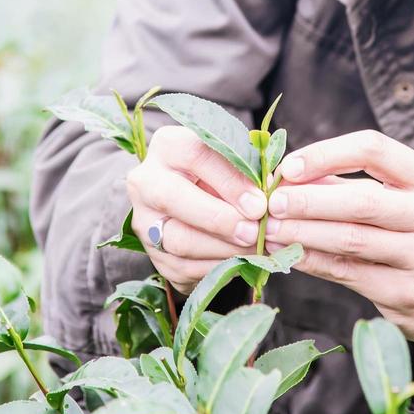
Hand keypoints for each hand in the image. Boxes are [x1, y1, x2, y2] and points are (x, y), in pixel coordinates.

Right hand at [126, 125, 267, 293]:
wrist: (197, 201)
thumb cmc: (222, 175)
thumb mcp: (233, 164)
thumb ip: (248, 175)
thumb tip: (269, 199)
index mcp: (168, 146)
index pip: (196, 155)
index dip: (230, 181)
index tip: (260, 203)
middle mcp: (145, 180)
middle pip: (173, 197)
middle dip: (219, 218)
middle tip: (252, 231)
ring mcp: (143, 220)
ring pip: (178, 239)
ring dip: (222, 248)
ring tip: (252, 248)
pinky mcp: (152, 253)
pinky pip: (183, 267)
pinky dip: (216, 267)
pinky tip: (240, 261)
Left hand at [261, 130, 413, 352]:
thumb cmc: (410, 232)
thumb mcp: (393, 197)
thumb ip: (342, 183)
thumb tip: (283, 176)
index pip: (373, 150)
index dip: (326, 154)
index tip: (289, 166)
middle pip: (362, 200)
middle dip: (308, 199)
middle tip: (270, 202)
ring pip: (351, 239)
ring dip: (302, 232)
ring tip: (270, 227)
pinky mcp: (408, 293)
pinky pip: (347, 272)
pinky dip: (311, 260)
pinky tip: (287, 253)